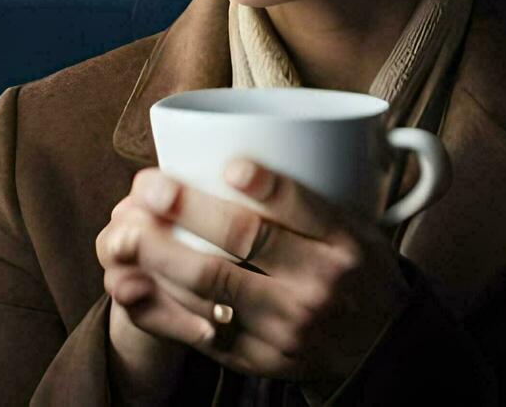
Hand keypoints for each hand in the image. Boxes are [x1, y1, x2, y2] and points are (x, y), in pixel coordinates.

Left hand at [96, 157, 412, 390]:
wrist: (381, 349)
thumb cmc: (355, 269)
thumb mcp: (358, 225)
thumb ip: (312, 190)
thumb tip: (240, 146)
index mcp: (345, 242)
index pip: (305, 208)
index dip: (267, 186)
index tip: (230, 163)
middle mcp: (318, 285)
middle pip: (245, 242)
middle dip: (187, 209)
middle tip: (147, 185)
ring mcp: (288, 327)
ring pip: (211, 287)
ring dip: (158, 256)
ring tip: (124, 230)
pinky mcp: (261, 359)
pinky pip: (201, 330)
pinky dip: (160, 305)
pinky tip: (131, 280)